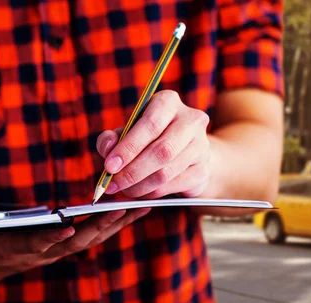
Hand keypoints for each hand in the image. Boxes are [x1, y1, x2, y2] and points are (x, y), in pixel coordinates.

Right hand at [0, 208, 149, 288]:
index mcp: (19, 250)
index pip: (36, 245)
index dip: (50, 239)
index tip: (65, 228)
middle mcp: (46, 252)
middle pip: (78, 240)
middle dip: (101, 226)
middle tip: (122, 209)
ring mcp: (60, 248)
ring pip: (94, 236)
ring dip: (118, 222)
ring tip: (143, 205)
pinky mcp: (68, 242)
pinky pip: (97, 231)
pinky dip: (117, 220)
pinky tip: (136, 208)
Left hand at [96, 90, 210, 198]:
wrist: (184, 152)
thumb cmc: (148, 138)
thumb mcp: (126, 132)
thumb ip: (111, 138)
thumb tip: (107, 149)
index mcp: (168, 102)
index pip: (150, 124)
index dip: (128, 147)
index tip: (110, 166)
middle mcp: (191, 120)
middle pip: (161, 151)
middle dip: (132, 171)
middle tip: (113, 185)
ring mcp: (201, 146)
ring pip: (167, 172)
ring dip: (140, 186)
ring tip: (124, 190)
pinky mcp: (203, 169)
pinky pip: (174, 185)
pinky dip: (153, 193)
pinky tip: (141, 192)